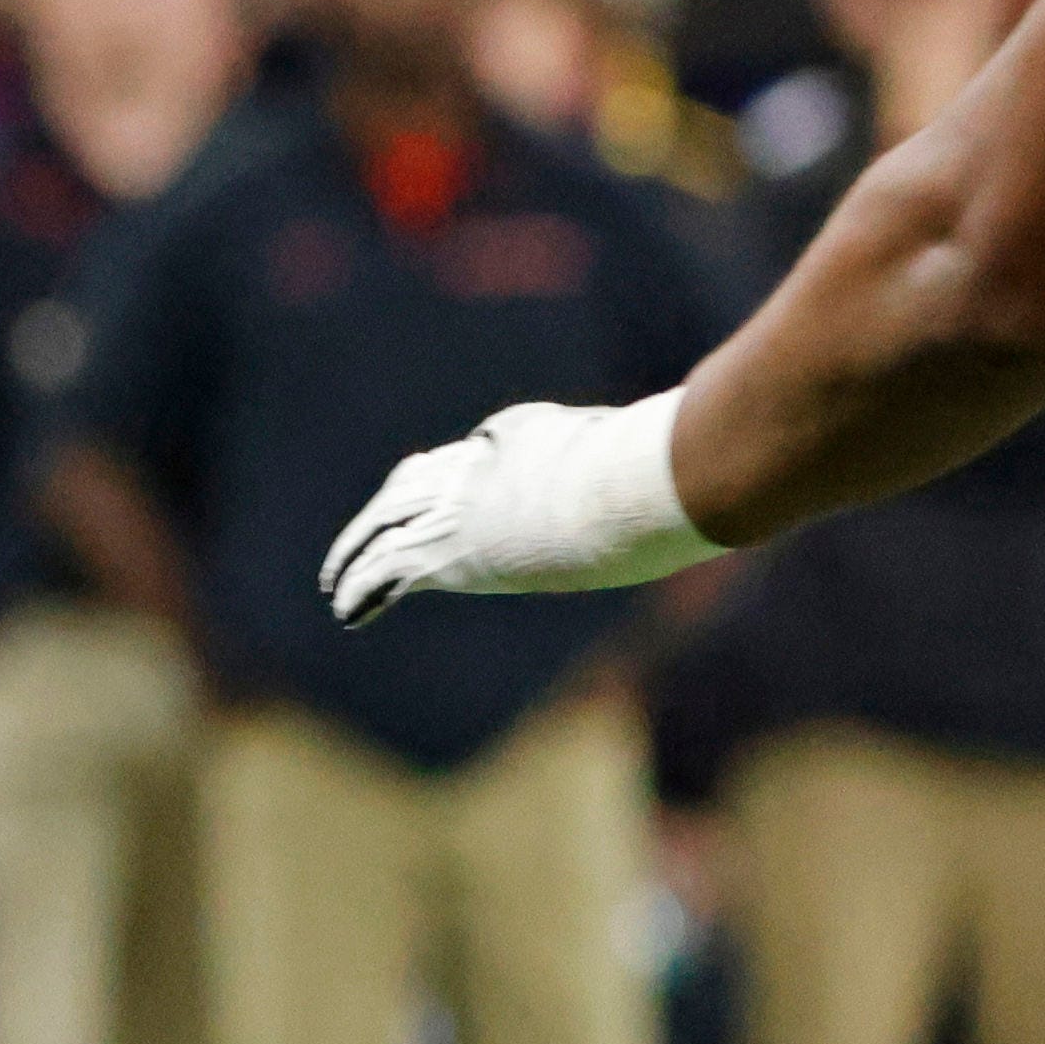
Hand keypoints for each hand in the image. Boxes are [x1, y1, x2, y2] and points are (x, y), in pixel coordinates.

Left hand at [315, 394, 709, 617]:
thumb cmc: (649, 470)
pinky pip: (387, 570)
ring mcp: (458, 508)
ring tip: (333, 584)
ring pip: (383, 528)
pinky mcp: (451, 552)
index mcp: (511, 434)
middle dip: (381, 514)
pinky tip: (343, 608)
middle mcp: (473, 468)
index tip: (419, 492)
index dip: (431, 478)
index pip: (457, 459)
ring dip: (354, 557)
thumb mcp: (649, 452)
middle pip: (407, 488)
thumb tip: (711, 462)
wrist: (629, 484)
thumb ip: (652, 449)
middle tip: (361, 537)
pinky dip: (360, 588)